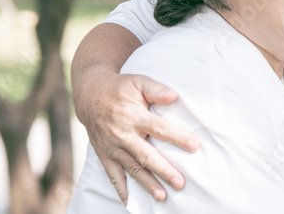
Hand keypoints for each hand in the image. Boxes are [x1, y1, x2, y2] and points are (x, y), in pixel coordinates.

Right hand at [75, 70, 200, 202]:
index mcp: (133, 116)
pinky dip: (121, 189)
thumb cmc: (119, 87)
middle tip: (180, 183)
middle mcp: (122, 134)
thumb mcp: (138, 81)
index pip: (159, 128)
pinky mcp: (104, 155)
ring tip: (162, 196)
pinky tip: (130, 202)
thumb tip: (175, 96)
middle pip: (146, 155)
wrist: (88, 95)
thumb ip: (156, 89)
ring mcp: (112, 147)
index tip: (194, 146)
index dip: (177, 137)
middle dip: (164, 170)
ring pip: (132, 168)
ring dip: (147, 184)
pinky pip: (112, 175)